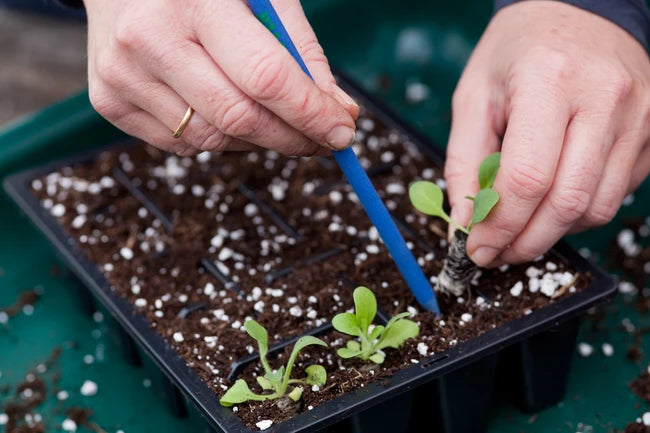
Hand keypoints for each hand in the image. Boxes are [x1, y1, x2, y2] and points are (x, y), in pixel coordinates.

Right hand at [83, 0, 358, 155]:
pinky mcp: (109, 101)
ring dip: (258, 140)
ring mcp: (122, 74)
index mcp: (193, 1)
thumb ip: (299, 52)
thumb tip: (338, 111)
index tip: (342, 133)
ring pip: (212, 139)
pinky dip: (219, 137)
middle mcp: (149, 39)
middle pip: (239, 118)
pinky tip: (226, 110)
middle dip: (293, 138)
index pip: (265, 77)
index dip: (311, 114)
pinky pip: (183, 144)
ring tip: (275, 120)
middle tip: (322, 139)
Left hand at [445, 1, 649, 266]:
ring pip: (597, 207)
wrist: (578, 11)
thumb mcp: (473, 97)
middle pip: (567, 202)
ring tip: (521, 227)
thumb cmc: (517, 52)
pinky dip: (580, 211)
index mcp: (549, 82)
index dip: (499, 226)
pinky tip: (553, 198)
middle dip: (526, 242)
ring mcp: (639, 116)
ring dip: (553, 232)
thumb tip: (465, 225)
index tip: (476, 249)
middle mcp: (604, 99)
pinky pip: (618, 193)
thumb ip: (464, 163)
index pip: (527, 178)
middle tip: (497, 253)